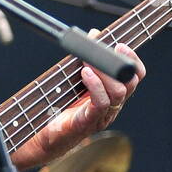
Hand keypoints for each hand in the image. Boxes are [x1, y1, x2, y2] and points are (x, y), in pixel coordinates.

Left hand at [12, 34, 145, 169]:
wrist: (37, 137)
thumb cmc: (55, 108)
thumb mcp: (72, 78)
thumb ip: (85, 58)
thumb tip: (94, 34)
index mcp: (110, 95)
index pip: (134, 77)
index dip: (133, 60)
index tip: (121, 45)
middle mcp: (110, 107)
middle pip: (131, 83)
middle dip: (122, 63)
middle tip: (109, 48)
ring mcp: (100, 116)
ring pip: (118, 93)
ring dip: (105, 73)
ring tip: (88, 62)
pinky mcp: (87, 123)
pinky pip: (100, 103)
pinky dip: (95, 86)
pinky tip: (85, 74)